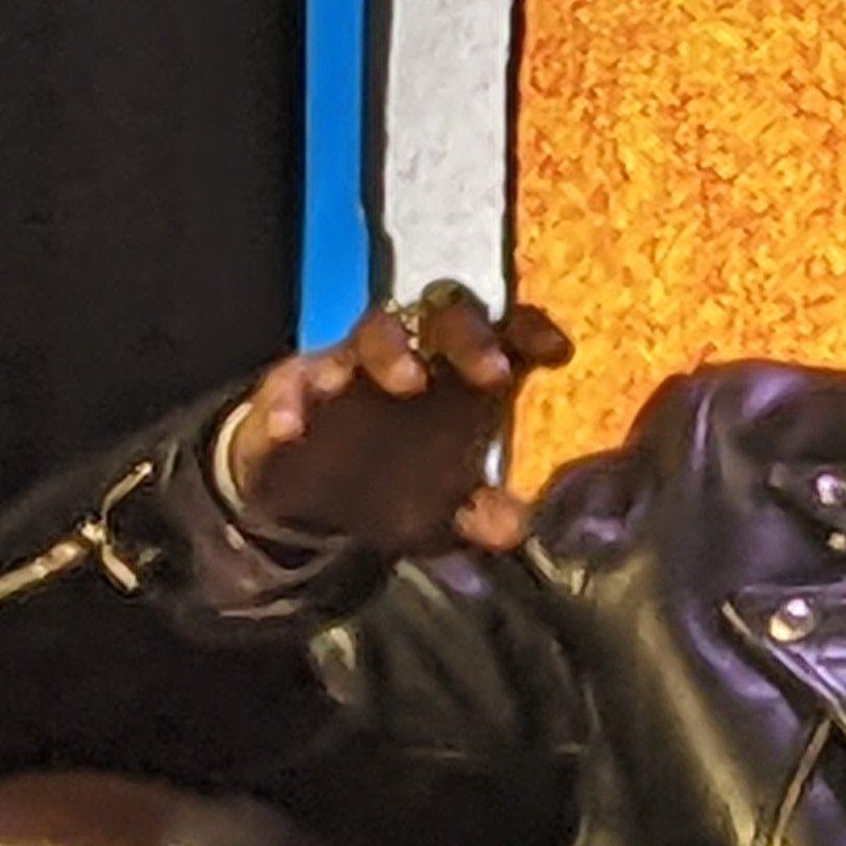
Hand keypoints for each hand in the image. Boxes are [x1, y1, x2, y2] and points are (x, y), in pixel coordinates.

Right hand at [215, 282, 572, 554]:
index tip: (557, 350)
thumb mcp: (445, 515)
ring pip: (371, 333)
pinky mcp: (290, 388)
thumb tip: (516, 528)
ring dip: (391, 352)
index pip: (502, 335)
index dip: (528, 332)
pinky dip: (290, 402)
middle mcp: (411, 361)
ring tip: (408, 381)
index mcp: (458, 382)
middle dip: (471, 337)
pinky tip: (293, 429)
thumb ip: (481, 515)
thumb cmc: (394, 491)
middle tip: (493, 374)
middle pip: (444, 317)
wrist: (311, 509)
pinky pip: (289, 381)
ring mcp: (348, 367)